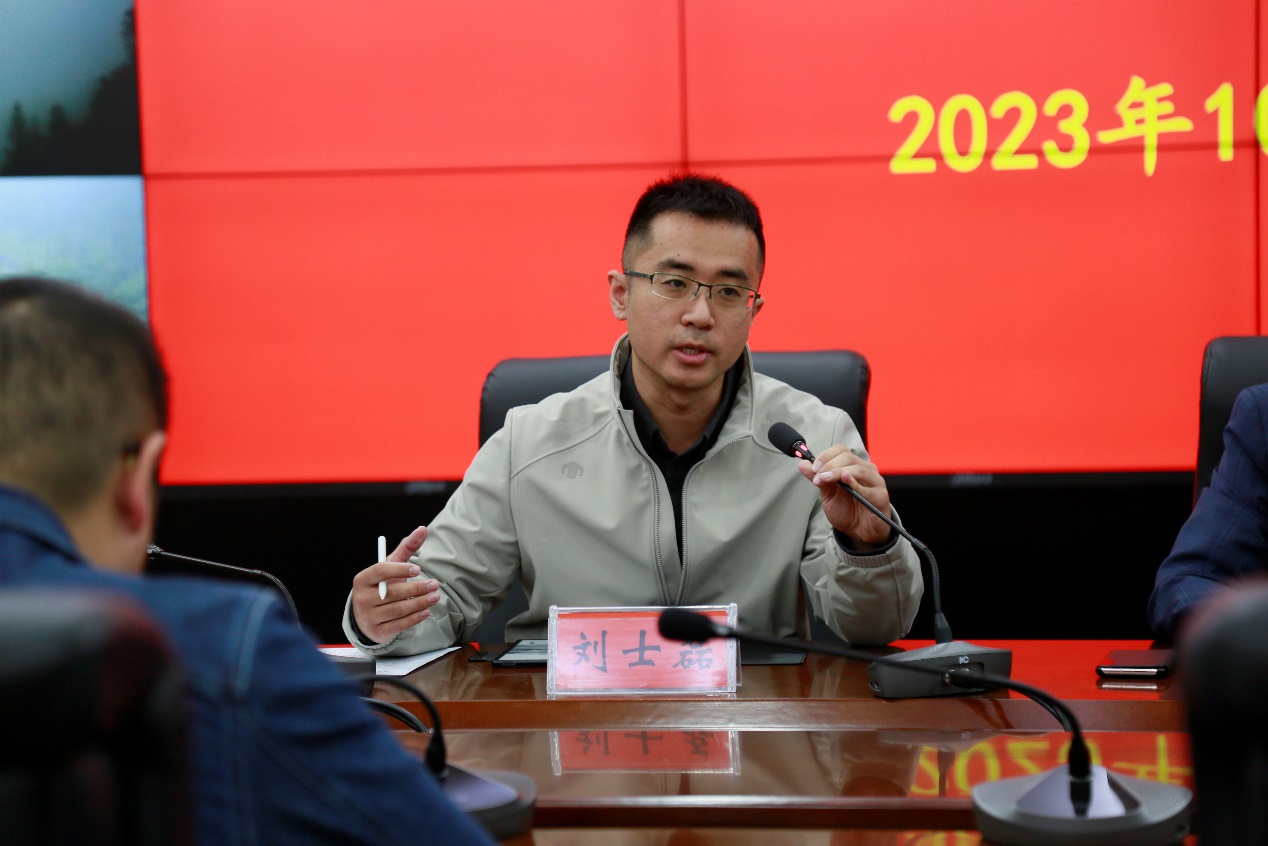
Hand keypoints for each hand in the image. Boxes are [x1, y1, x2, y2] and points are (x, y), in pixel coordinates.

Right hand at [350, 526, 441, 643]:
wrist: (367, 617)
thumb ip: (406, 548)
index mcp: (362, 580)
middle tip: (435, 584)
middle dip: (416, 588)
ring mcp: (368, 617)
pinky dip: (415, 618)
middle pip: (392, 593)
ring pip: (398, 610)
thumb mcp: (391, 566)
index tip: (418, 569)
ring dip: (419, 603)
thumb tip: (423, 529)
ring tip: (435, 596)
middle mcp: (361, 599)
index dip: (399, 569)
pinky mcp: (377, 632)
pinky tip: (426, 611)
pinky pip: (399, 624)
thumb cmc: (382, 585)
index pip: (380, 571)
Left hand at [798, 444, 894, 547]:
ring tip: (825, 480)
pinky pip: (868, 488)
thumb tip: (803, 464)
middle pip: (848, 457)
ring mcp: (875, 482)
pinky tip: (845, 482)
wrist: (860, 532)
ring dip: (837, 473)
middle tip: (818, 478)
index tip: (814, 468)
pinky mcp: (881, 496)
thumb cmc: (847, 511)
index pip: (841, 450)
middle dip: (829, 465)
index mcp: (853, 466)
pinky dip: (855, 484)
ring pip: (857, 469)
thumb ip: (818, 479)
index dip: (826, 456)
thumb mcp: (828, 494)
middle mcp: (866, 470)